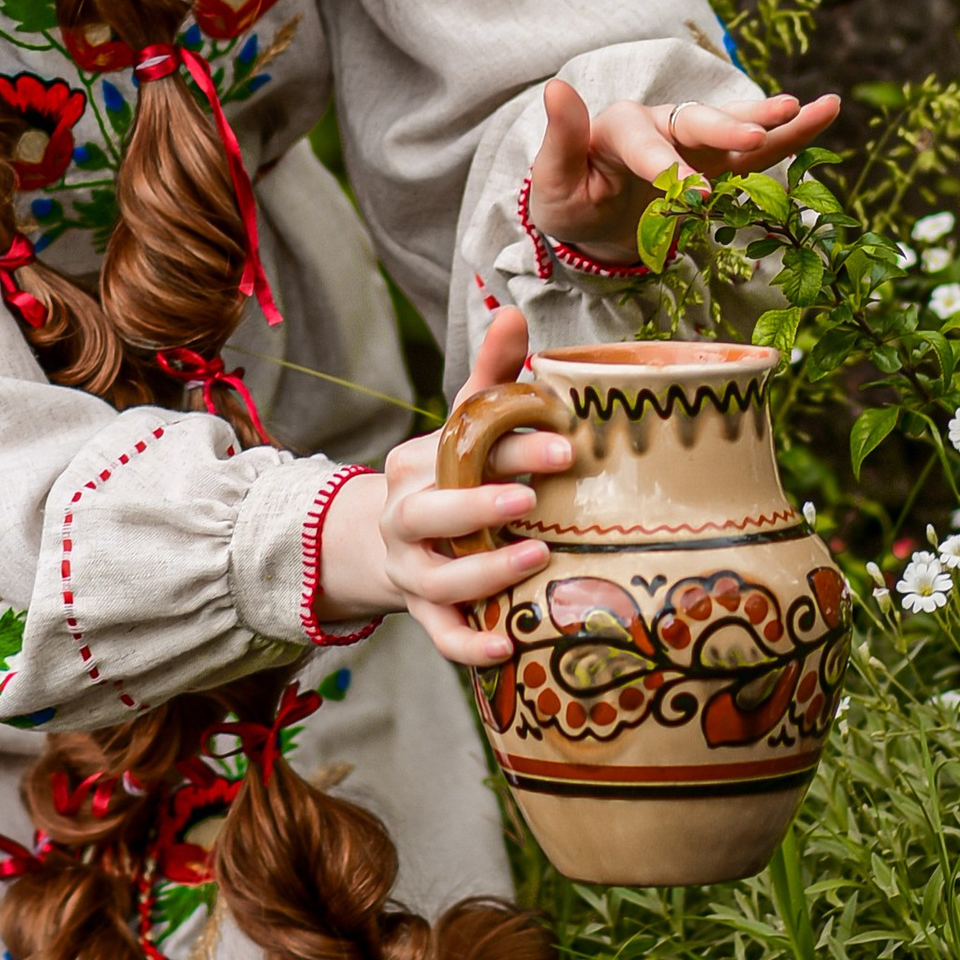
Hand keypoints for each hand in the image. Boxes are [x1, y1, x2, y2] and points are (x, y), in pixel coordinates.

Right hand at [314, 304, 566, 671]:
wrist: (392, 544)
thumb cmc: (448, 477)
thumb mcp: (463, 427)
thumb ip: (490, 376)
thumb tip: (514, 311)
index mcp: (417, 463)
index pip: (462, 452)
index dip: (512, 447)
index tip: (566, 443)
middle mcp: (406, 517)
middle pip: (431, 514)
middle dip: (479, 505)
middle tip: (533, 498)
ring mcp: (411, 570)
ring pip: (436, 580)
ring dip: (484, 572)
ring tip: (536, 559)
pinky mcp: (423, 613)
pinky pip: (442, 636)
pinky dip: (470, 646)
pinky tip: (509, 648)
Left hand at [525, 73, 840, 260]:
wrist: (592, 218)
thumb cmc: (569, 199)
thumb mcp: (552, 181)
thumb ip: (560, 139)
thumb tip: (557, 87)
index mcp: (618, 127)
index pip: (645, 144)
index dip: (669, 167)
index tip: (697, 194)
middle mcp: (661, 124)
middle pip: (696, 122)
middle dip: (726, 128)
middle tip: (756, 135)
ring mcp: (693, 142)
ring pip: (737, 128)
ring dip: (774, 119)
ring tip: (819, 106)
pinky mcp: (718, 161)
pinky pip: (759, 151)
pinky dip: (791, 135)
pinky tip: (825, 113)